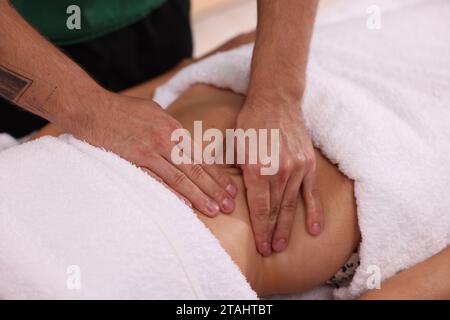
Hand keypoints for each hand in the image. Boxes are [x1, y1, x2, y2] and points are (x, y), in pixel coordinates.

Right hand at [62, 91, 236, 215]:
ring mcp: (150, 150)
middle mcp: (166, 139)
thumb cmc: (122, 110)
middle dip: (215, 189)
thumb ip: (170, 129)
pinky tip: (184, 204)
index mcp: (173, 129)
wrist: (91, 107)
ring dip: (199, 195)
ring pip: (180, 177)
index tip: (230, 190)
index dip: (217, 175)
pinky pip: (156, 179)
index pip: (201, 157)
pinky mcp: (133, 159)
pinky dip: (170, 193)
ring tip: (214, 210)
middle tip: (229, 206)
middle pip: (196, 169)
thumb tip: (183, 142)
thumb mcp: (154, 112)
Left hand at [236, 97, 323, 255]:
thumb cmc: (250, 123)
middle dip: (271, 233)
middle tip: (269, 251)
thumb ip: (235, 173)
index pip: (260, 208)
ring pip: (291, 205)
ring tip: (282, 245)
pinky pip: (311, 192)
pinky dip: (313, 211)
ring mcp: (296, 168)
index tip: (260, 246)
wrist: (275, 101)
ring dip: (287, 227)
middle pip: (275, 211)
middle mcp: (278, 172)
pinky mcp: (308, 164)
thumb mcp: (234, 147)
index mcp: (257, 169)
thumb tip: (229, 196)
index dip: (260, 230)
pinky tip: (314, 229)